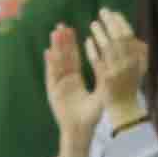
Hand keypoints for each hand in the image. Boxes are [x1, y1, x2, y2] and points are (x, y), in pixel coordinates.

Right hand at [43, 21, 106, 141]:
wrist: (80, 130)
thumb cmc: (91, 115)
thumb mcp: (100, 93)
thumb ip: (103, 78)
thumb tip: (109, 61)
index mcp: (75, 80)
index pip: (73, 58)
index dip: (72, 44)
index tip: (71, 30)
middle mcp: (65, 81)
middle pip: (63, 58)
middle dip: (62, 42)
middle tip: (61, 25)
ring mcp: (58, 85)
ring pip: (56, 63)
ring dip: (55, 48)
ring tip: (54, 33)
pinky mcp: (53, 91)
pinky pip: (51, 75)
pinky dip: (50, 63)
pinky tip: (48, 52)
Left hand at [83, 8, 148, 107]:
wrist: (125, 108)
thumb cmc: (131, 85)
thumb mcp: (140, 67)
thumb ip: (138, 51)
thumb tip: (130, 32)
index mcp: (139, 59)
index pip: (130, 36)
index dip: (121, 22)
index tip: (114, 13)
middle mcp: (129, 64)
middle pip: (119, 38)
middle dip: (111, 23)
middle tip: (103, 11)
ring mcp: (117, 71)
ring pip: (108, 48)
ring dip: (101, 33)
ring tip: (94, 23)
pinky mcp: (105, 79)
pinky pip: (98, 61)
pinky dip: (92, 49)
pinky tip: (87, 40)